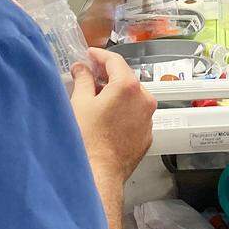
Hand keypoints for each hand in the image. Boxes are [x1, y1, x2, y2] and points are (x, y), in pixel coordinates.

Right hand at [70, 48, 156, 182]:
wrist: (99, 173)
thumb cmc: (86, 138)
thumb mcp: (79, 103)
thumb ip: (82, 79)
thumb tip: (81, 68)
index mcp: (128, 86)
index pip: (115, 61)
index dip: (100, 55)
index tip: (89, 54)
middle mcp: (144, 99)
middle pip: (126, 78)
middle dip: (108, 75)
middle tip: (89, 75)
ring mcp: (148, 118)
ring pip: (132, 97)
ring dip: (117, 94)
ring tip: (97, 98)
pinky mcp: (147, 135)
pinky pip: (135, 115)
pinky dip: (123, 111)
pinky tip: (108, 118)